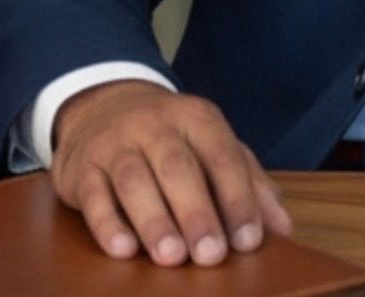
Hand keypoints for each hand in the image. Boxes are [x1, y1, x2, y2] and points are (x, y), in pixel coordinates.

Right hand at [50, 80, 292, 265]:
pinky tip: (123, 250)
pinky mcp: (81, 168)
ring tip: (171, 257)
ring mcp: (116, 144)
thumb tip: (283, 227)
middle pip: (178, 167)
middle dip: (196, 212)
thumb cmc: (172, 139)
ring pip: (134, 180)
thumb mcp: (212, 147)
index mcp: (197, 118)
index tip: (248, 241)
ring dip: (154, 220)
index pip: (222, 156)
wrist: (103, 107)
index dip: (238, 198)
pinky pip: (93, 195)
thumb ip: (248, 182)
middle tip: (211, 255)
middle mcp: (156, 125)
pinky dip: (108, 224)